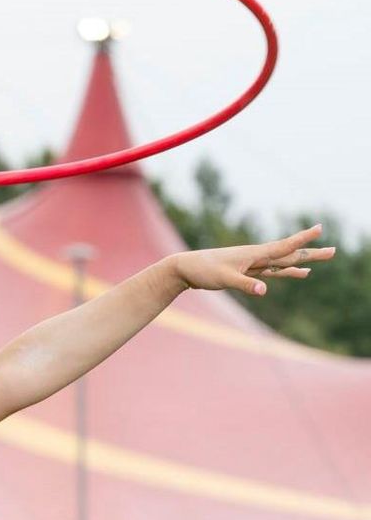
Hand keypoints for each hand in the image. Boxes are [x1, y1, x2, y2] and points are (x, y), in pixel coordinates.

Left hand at [167, 223, 336, 295]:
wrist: (185, 269)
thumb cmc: (202, 271)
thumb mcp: (223, 279)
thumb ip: (244, 285)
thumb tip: (264, 290)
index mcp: (253, 254)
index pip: (283, 246)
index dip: (302, 239)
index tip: (320, 228)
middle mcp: (256, 256)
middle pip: (289, 253)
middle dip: (311, 252)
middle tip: (334, 250)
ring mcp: (253, 263)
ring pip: (283, 261)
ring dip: (302, 260)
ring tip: (321, 259)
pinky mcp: (248, 271)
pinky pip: (273, 270)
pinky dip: (287, 270)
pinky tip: (299, 272)